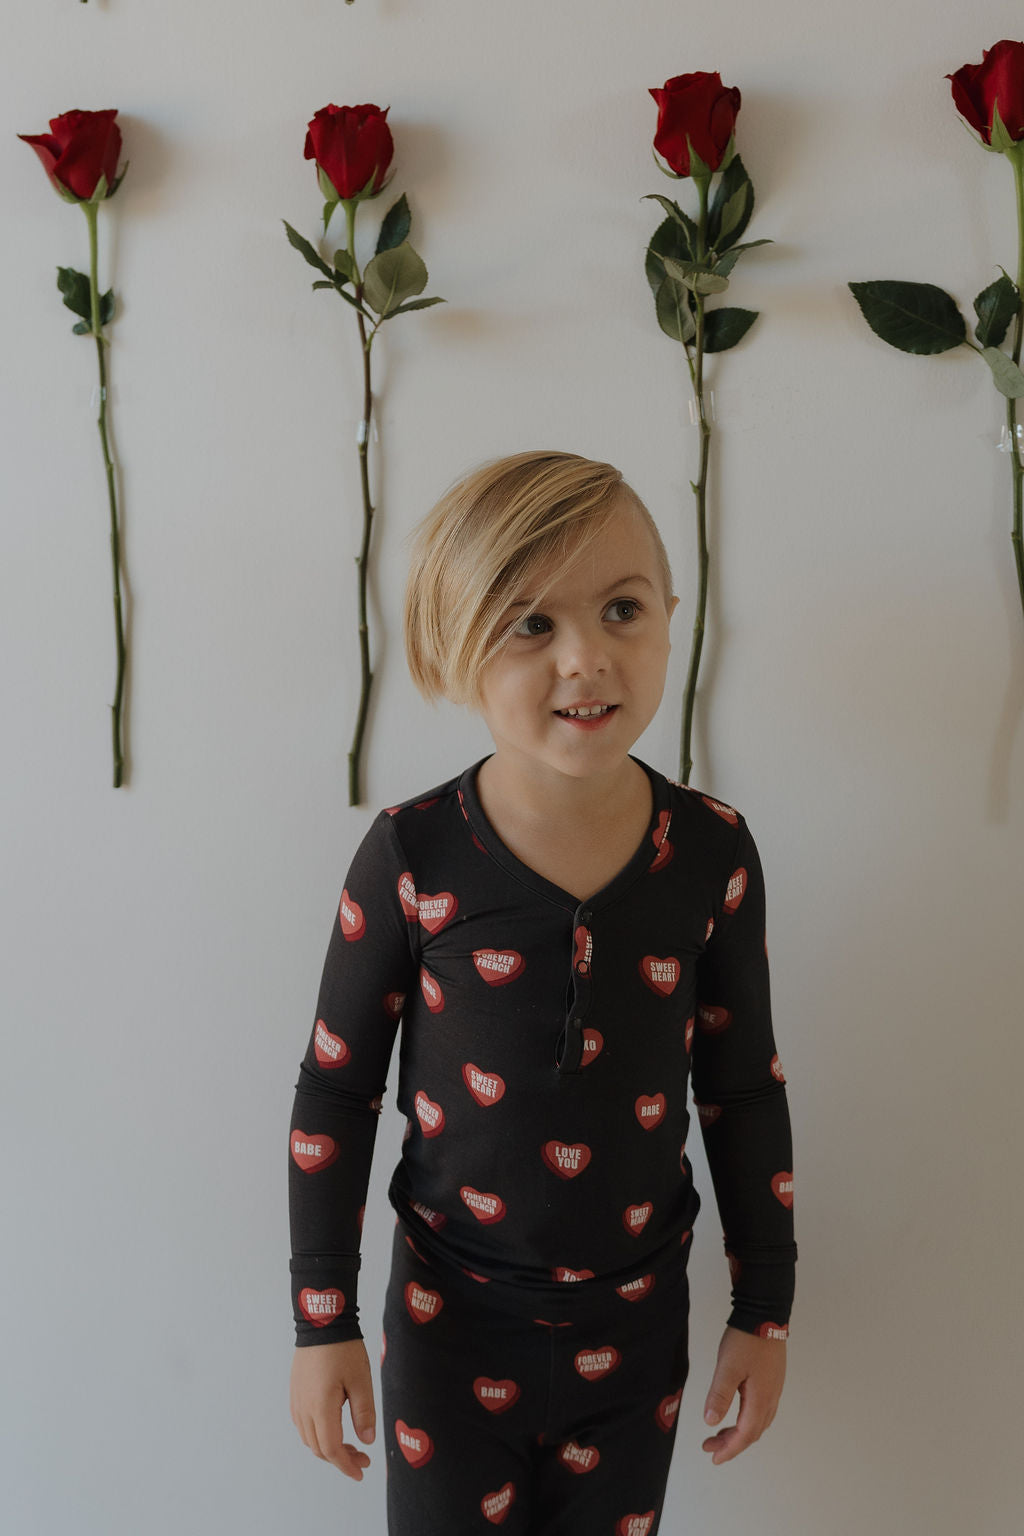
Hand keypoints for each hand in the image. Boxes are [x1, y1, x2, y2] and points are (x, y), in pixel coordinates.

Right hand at [290, 1338, 375, 1479]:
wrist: (322, 1322)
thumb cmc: (343, 1350)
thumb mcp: (361, 1380)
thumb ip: (364, 1413)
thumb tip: (366, 1441)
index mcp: (321, 1408)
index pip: (331, 1449)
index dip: (346, 1465)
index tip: (361, 1472)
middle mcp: (304, 1409)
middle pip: (319, 1448)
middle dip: (341, 1459)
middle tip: (363, 1457)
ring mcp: (297, 1402)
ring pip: (309, 1439)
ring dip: (329, 1448)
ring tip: (351, 1445)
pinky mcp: (295, 1394)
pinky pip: (303, 1425)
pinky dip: (318, 1435)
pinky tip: (333, 1428)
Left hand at [701, 1324, 785, 1464]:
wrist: (765, 1313)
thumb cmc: (746, 1339)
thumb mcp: (728, 1367)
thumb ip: (719, 1395)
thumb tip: (710, 1422)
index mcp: (761, 1398)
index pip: (745, 1434)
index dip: (729, 1449)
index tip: (713, 1457)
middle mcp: (771, 1397)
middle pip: (753, 1432)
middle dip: (732, 1444)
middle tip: (710, 1447)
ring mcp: (773, 1388)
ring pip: (758, 1422)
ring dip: (739, 1432)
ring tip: (719, 1434)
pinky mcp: (772, 1379)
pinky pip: (761, 1410)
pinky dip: (747, 1419)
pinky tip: (736, 1414)